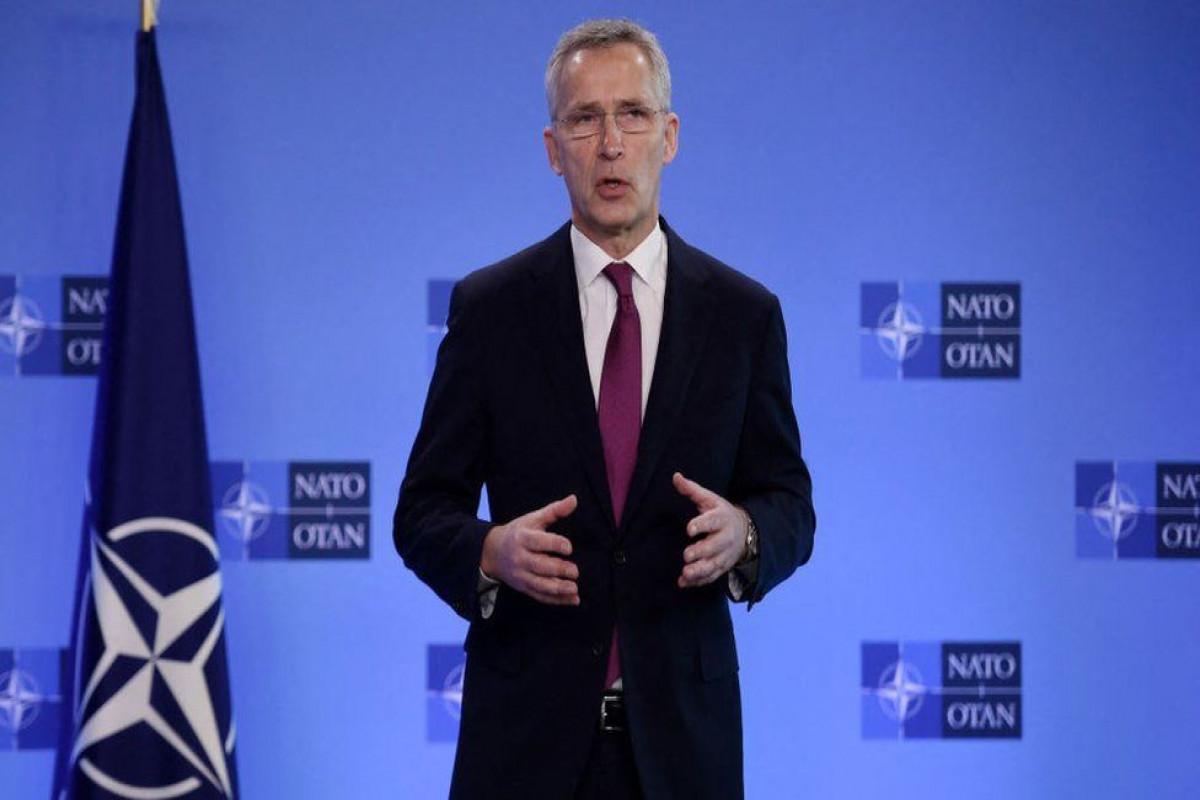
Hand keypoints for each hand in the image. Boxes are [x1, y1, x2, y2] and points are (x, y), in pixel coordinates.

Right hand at [480, 494, 579, 605]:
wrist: (492, 552)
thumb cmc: (518, 532)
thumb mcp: (533, 519)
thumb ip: (554, 510)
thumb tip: (574, 499)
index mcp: (523, 538)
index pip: (538, 542)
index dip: (555, 544)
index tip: (569, 547)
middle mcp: (520, 558)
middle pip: (539, 566)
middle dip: (558, 570)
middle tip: (575, 571)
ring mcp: (521, 575)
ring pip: (540, 585)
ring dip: (558, 589)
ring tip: (575, 589)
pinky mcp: (524, 587)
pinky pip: (540, 596)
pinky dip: (557, 600)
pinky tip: (572, 600)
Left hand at [673, 472, 747, 587]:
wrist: (745, 531)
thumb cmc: (720, 513)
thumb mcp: (709, 499)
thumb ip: (691, 490)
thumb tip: (675, 476)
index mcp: (721, 518)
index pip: (712, 521)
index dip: (701, 524)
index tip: (689, 528)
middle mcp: (725, 537)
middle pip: (714, 546)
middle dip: (701, 551)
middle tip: (686, 555)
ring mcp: (725, 554)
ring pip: (714, 564)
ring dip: (700, 571)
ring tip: (685, 573)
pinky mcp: (722, 566)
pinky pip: (712, 576)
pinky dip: (699, 581)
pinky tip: (684, 583)